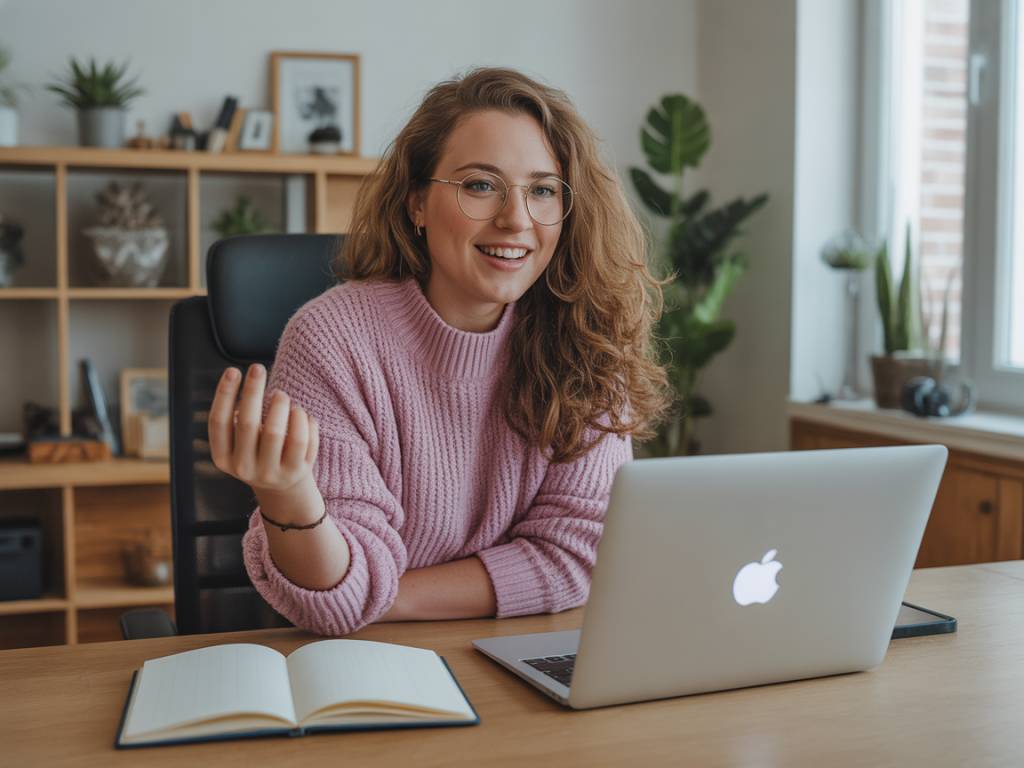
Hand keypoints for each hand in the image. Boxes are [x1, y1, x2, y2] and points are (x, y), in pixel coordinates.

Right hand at [208, 364, 319, 494]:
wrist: (282, 486)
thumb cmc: (257, 450)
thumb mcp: (239, 440)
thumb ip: (238, 417)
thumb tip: (250, 381)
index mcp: (223, 458)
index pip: (219, 422)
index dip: (224, 394)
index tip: (233, 370)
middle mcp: (244, 469)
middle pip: (247, 423)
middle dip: (253, 391)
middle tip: (258, 368)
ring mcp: (271, 473)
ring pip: (275, 431)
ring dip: (280, 405)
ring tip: (281, 396)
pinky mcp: (296, 472)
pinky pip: (301, 439)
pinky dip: (302, 419)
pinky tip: (299, 412)